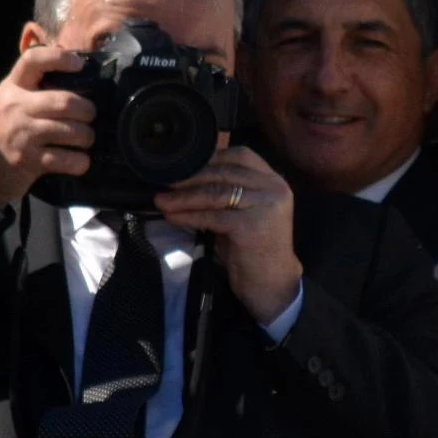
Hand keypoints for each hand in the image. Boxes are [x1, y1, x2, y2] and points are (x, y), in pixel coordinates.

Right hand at [0, 44, 92, 206]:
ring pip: (72, 131)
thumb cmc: (6, 125)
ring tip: (86, 138)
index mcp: (13, 86)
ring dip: (87, 136)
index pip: (33, 59)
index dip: (59, 58)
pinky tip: (80, 160)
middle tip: (89, 115)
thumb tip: (79, 66)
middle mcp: (17, 107)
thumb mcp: (12, 97)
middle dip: (87, 110)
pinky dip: (81, 161)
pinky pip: (68, 160)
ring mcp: (23, 135)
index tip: (79, 64)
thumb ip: (36, 84)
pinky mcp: (29, 161)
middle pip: (65, 102)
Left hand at [156, 147, 302, 324]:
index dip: (209, 158)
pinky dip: (189, 215)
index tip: (183, 165)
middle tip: (164, 183)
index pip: (240, 155)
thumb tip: (186, 175)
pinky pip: (212, 216)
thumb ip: (227, 190)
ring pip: (215, 193)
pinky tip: (173, 217)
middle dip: (190, 178)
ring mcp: (266, 206)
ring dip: (184, 197)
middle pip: (224, 173)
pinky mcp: (252, 226)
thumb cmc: (252, 246)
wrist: (270, 282)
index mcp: (274, 180)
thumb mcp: (243, 211)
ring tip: (162, 201)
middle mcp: (275, 188)